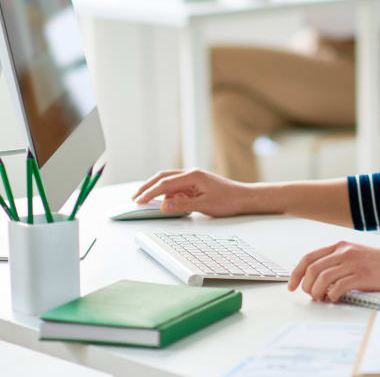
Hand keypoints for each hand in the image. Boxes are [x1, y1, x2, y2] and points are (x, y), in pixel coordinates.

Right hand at [131, 168, 255, 216]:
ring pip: (168, 182)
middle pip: (163, 177)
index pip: (165, 184)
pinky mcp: (195, 185)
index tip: (138, 201)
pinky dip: (167, 195)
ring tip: (145, 201)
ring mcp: (193, 179)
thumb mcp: (204, 205)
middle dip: (147, 187)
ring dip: (157, 190)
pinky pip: (176, 188)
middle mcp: (191, 174)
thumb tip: (163, 205)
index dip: (149, 193)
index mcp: (193, 176)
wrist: (244, 198)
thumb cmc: (228, 200)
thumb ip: (182, 205)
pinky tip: (165, 203)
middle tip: (134, 197)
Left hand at [288, 240, 379, 301]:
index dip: (296, 273)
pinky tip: (335, 298)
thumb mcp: (356, 254)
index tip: (292, 285)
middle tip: (311, 295)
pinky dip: (332, 296)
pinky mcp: (362, 276)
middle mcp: (344, 252)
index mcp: (340, 246)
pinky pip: (337, 288)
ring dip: (317, 293)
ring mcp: (353, 263)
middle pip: (312, 269)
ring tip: (322, 299)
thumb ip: (338, 261)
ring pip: (322, 279)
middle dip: (306, 286)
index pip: (309, 258)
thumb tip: (317, 279)